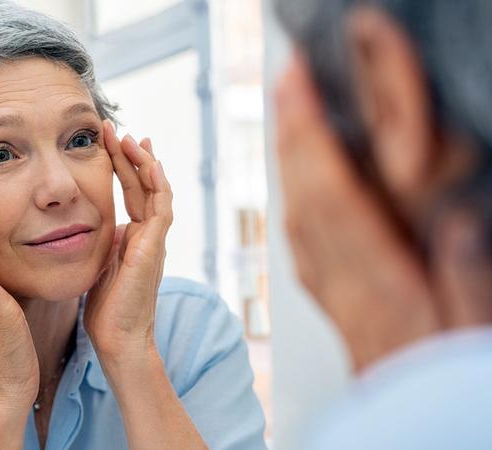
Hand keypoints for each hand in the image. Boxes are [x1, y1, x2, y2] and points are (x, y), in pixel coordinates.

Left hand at [84, 120, 172, 363]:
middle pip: (144, 185)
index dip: (122, 165)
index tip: (110, 141)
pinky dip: (158, 185)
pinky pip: (161, 209)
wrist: (118, 338)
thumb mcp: (100, 265)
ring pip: (157, 191)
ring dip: (144, 163)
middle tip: (116, 128)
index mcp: (134, 237)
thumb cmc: (107, 309)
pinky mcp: (155, 249)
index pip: (132, 192)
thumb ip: (103, 243)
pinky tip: (150, 164)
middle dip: (131, 155)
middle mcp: (148, 235)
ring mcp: (155, 241)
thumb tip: (95, 225)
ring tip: (131, 137)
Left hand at [275, 53, 439, 370]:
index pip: (335, 199)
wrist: (409, 422)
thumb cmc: (440, 374)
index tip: (302, 94)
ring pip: (299, 214)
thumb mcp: (470, 326)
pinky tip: (296, 180)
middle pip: (307, 197)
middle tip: (288, 84)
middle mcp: (344, 283)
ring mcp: (332, 290)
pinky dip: (296, 197)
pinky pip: (301, 240)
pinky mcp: (330, 296)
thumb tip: (454, 224)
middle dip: (295, 136)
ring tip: (290, 116)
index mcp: (380, 284)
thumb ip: (463, 276)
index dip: (314, 141)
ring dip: (291, 161)